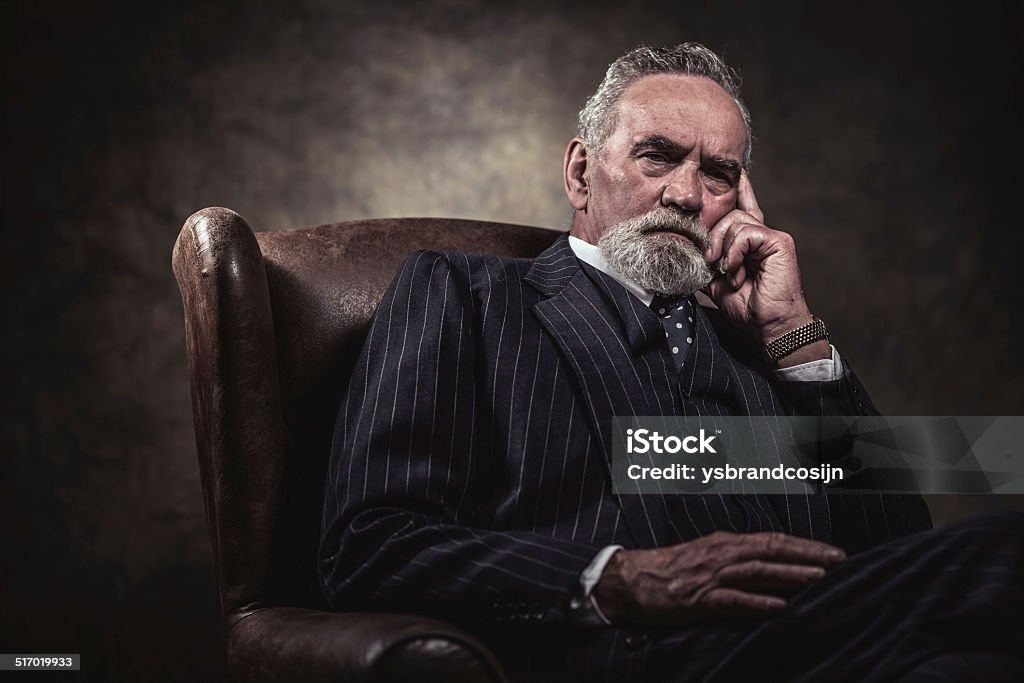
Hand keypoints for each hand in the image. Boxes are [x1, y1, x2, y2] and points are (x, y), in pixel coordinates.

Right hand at [592, 531, 845, 625]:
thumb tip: (774, 570)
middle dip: (807, 554)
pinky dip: (758, 602)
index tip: (832, 552)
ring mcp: (711, 576)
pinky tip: (780, 607)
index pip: (772, 540)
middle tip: (839, 560)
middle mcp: (722, 553)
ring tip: (819, 578)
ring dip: (791, 573)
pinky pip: (733, 599)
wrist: (630, 579)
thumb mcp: (705, 557)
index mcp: (725, 543)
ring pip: (758, 570)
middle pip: (772, 549)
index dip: (804, 545)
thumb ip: (737, 560)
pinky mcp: (699, 598)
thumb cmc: (668, 570)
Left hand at [703, 173, 825, 362]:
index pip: (740, 209)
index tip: (732, 172)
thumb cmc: (747, 308)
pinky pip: (747, 231)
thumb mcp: (716, 282)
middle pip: (728, 215)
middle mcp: (761, 235)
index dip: (738, 190)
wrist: (768, 326)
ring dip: (723, 248)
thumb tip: (687, 250)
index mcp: (748, 243)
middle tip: (711, 262)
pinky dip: (735, 250)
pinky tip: (735, 269)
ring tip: (727, 272)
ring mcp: (771, 237)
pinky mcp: (779, 241)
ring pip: (735, 221)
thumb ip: (707, 261)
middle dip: (712, 237)